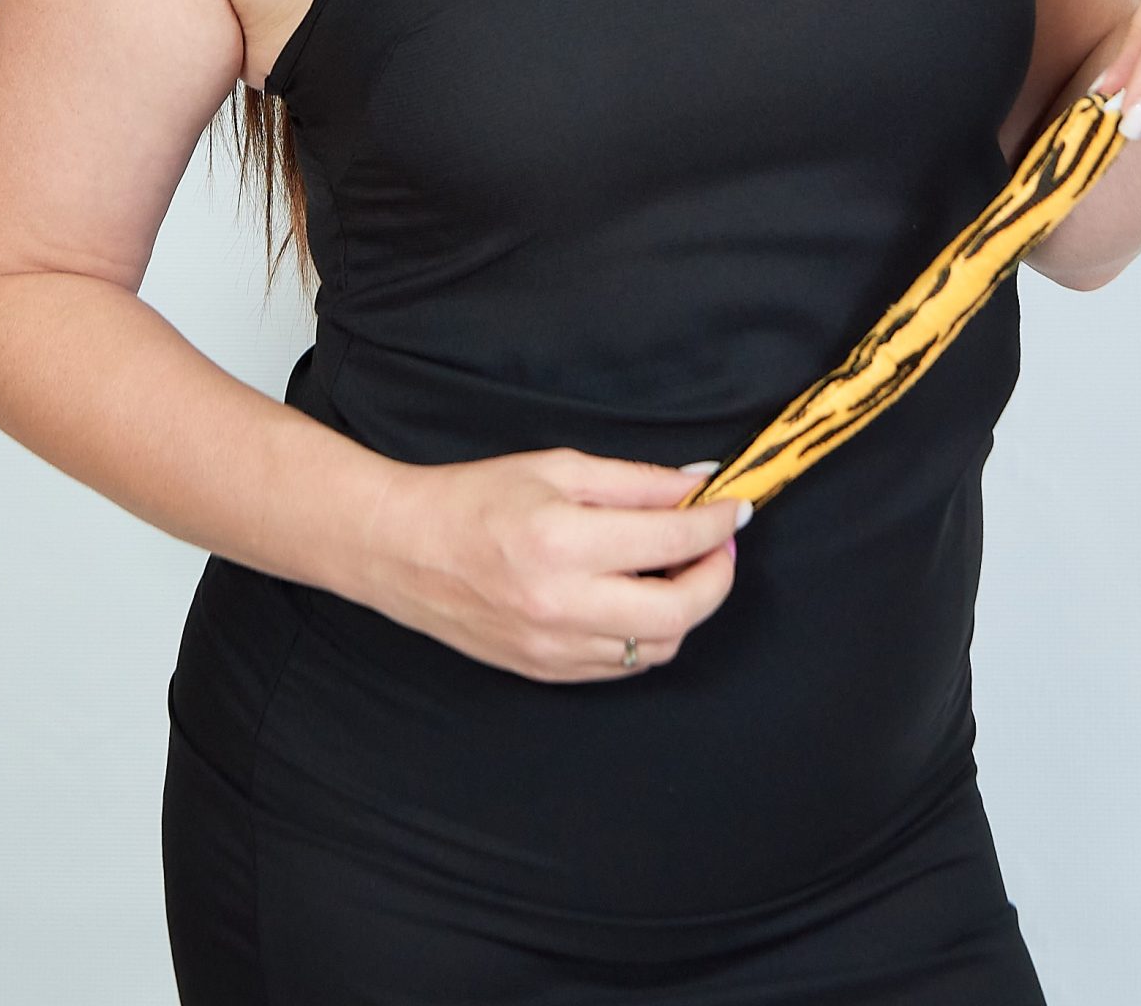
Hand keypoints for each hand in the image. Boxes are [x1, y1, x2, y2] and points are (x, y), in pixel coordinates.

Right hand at [356, 446, 745, 683]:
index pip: (670, 540)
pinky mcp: (545, 672)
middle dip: (716, 576)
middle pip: (678, 613)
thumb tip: (700, 482)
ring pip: (656, 648)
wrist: (402, 549)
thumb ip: (636, 482)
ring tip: (680, 567)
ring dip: (685, 609)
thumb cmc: (476, 497)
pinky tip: (640, 596)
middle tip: (720, 544)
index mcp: (563, 541)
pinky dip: (646, 634)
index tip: (737, 508)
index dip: (717, 524)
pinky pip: (621, 665)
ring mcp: (553, 648)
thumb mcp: (558, 469)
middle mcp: (561, 604)